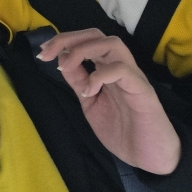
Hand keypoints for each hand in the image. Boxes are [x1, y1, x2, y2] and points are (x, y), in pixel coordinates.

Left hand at [37, 29, 180, 173]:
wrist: (149, 156)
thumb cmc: (123, 131)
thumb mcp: (90, 104)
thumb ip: (78, 82)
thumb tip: (61, 61)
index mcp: (107, 71)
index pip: (88, 41)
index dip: (64, 42)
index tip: (42, 53)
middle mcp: (121, 69)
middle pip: (97, 35)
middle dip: (68, 39)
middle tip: (47, 54)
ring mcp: (133, 78)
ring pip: (112, 44)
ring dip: (82, 50)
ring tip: (65, 68)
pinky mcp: (142, 91)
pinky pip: (123, 70)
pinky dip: (100, 75)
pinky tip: (89, 90)